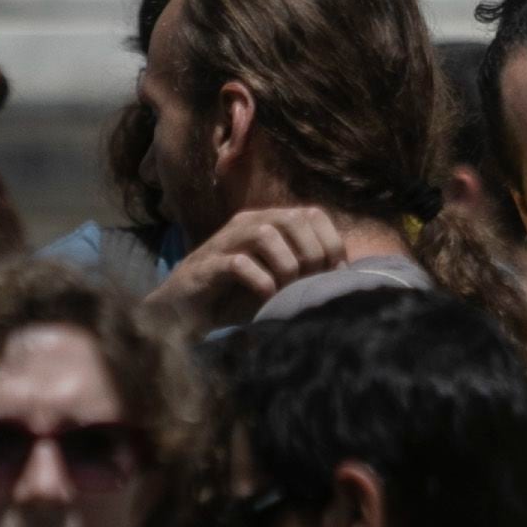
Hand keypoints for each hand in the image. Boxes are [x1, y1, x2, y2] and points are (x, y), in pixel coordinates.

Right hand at [147, 206, 359, 326]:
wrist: (182, 312)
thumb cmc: (234, 296)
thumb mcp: (275, 279)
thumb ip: (304, 271)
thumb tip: (345, 276)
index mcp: (267, 223)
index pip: (313, 214)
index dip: (331, 243)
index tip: (335, 275)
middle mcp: (247, 225)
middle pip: (293, 219)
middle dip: (311, 253)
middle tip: (310, 283)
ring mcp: (224, 243)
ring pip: (266, 234)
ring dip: (286, 265)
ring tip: (287, 289)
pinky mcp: (206, 267)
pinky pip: (238, 263)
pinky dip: (260, 280)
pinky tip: (266, 296)